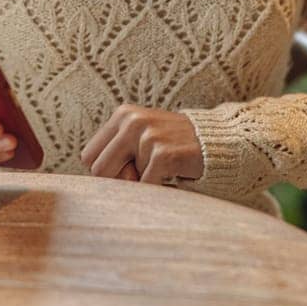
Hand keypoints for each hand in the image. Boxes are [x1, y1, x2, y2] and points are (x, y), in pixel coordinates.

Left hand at [81, 104, 203, 185]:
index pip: (89, 156)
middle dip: (117, 182)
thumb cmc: (175, 145)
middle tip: (142, 176)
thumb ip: (117, 153)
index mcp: (122, 115)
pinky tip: (173, 176)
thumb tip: (93, 184)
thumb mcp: (141, 138)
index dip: (106, 171)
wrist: (217, 143)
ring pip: (122, 182)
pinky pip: (145, 188)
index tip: (127, 172)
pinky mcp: (163, 154)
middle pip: (98, 170)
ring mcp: (148, 136)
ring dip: (141, 184)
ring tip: (163, 171)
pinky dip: (157, 191)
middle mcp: (132, 121)